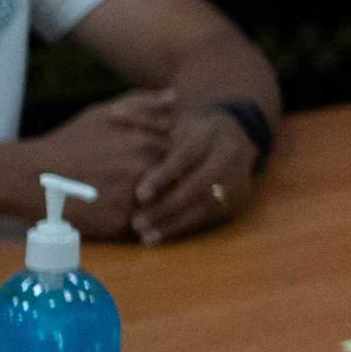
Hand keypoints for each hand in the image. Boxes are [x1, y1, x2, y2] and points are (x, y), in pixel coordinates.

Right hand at [27, 92, 174, 235]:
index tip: (177, 165)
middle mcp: (144, 170)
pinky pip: (146, 228)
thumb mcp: (103, 114)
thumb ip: (142, 103)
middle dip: (177, 185)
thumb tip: (175, 97)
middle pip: (180, 182)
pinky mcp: (119, 224)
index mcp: (146, 143)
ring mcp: (133, 198)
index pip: (185, 155)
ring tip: (157, 208)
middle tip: (173, 189)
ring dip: (166, 208)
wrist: (32, 176)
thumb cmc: (70, 142)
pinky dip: (148, 226)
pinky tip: (144, 224)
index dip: (183, 161)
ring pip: (166, 207)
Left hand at [132, 105, 259, 244]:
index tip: (139, 195)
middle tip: (136, 222)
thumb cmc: (193, 128)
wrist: (237, 133)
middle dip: (166, 206)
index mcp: (209, 133)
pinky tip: (161, 236)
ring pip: (205, 206)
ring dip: (174, 223)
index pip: (185, 157)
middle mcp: (228, 155)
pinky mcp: (238, 198)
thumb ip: (143, 119)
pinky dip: (184, 227)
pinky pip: (210, 217)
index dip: (162, 176)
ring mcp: (237, 178)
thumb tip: (112, 115)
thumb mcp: (173, 119)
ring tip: (146, 236)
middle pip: (197, 185)